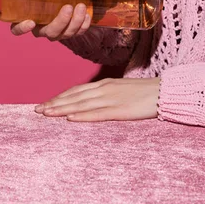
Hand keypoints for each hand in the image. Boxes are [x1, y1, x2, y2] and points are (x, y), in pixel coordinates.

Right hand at [7, 0, 90, 40]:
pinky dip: (83, 25)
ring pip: (65, 34)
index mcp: (26, 18)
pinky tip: (87, 15)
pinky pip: (77, 33)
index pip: (17, 30)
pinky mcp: (69, 31)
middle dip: (60, 22)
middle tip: (68, 7)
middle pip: (49, 33)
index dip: (22, 28)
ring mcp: (56, 31)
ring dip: (75, 22)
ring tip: (82, 6)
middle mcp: (41, 28)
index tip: (31, 22)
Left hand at [35, 78, 159, 121]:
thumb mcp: (121, 90)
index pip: (76, 91)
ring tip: (46, 114)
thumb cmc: (145, 93)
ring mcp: (111, 99)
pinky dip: (82, 116)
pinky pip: (97, 114)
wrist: (166, 91)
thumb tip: (91, 102)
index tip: (46, 103)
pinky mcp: (120, 110)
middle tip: (37, 110)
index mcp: (104, 84)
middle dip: (54, 103)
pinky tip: (70, 119)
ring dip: (62, 109)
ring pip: (81, 104)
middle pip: (74, 96)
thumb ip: (106, 94)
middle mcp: (104, 90)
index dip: (60, 97)